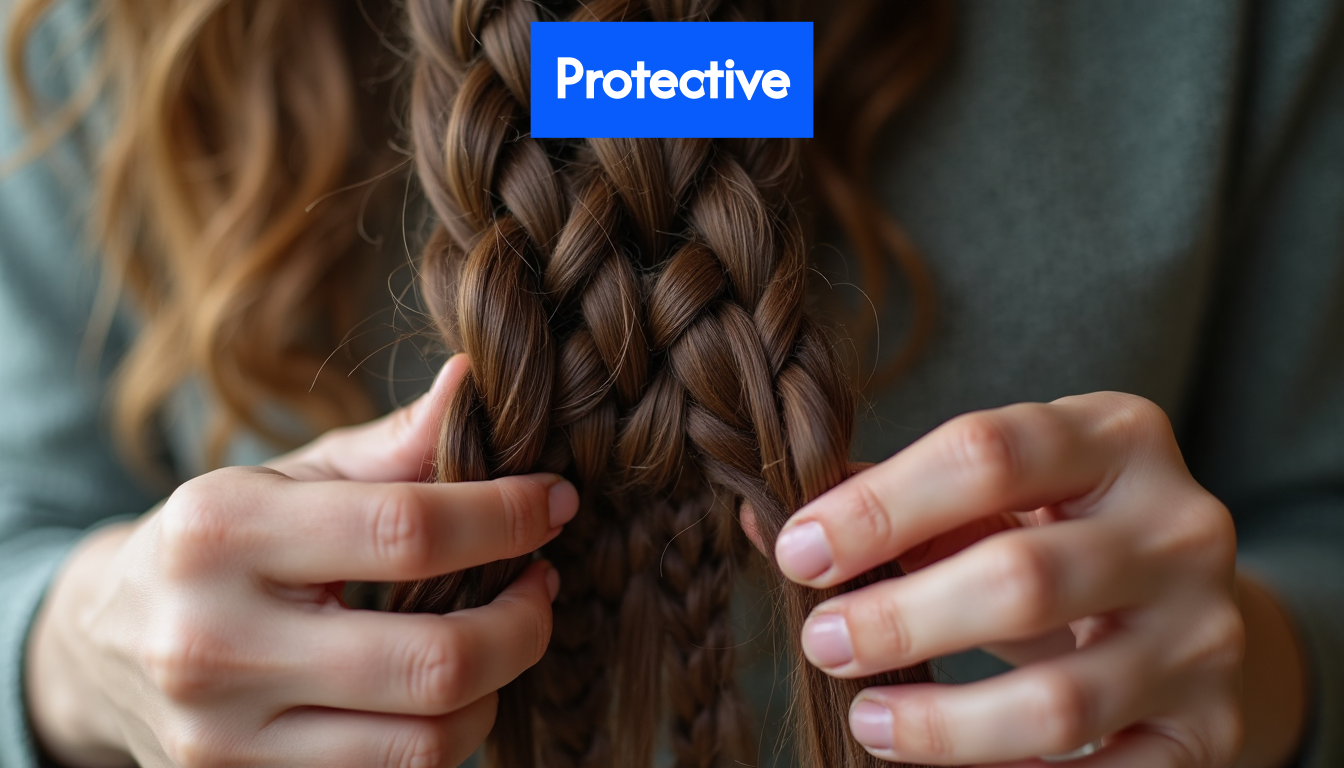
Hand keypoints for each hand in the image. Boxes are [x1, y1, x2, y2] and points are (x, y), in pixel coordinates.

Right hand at [25, 356, 578, 767]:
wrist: (100, 645)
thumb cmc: (217, 542)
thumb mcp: (290, 476)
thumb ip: (391, 444)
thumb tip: (477, 382)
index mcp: (220, 531)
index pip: (406, 531)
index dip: (506, 517)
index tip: (554, 501)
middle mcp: (212, 644)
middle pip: (432, 662)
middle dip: (524, 623)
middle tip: (542, 582)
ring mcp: (223, 739)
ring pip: (423, 746)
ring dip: (495, 689)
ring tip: (502, 636)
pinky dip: (445, 736)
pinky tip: (449, 689)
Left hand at [769, 392, 1247, 766]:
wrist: (1178, 597)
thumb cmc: (1050, 528)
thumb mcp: (989, 492)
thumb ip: (887, 499)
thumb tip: (759, 521)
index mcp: (1114, 436)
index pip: (986, 452)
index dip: (878, 506)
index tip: (798, 553)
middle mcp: (1179, 525)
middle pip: (1022, 578)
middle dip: (899, 620)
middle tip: (820, 642)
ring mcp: (1204, 632)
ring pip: (1060, 701)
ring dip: (941, 724)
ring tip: (867, 721)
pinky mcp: (1210, 726)